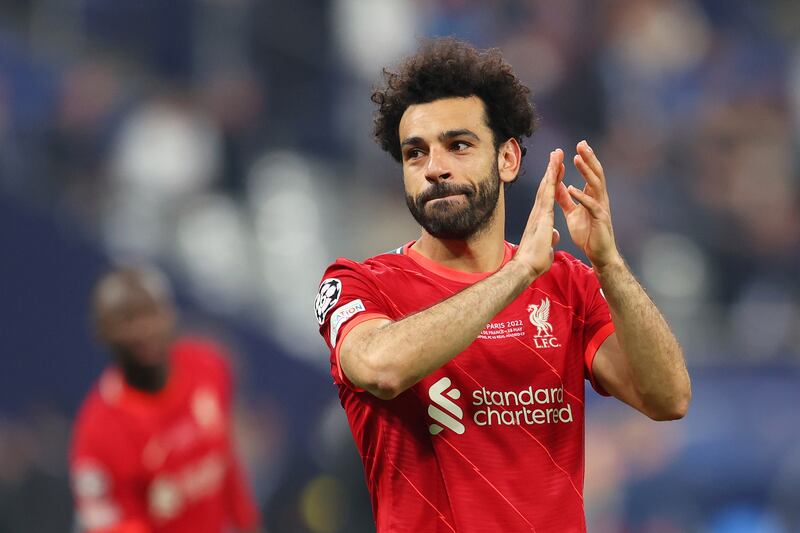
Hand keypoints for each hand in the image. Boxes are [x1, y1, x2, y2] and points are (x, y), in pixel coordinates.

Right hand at [513, 149, 564, 280]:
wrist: (526, 267)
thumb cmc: (534, 260)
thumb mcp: (547, 245)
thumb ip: (550, 236)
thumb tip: (554, 234)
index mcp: (541, 217)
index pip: (548, 195)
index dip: (553, 181)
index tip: (558, 169)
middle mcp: (538, 211)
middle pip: (546, 186)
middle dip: (552, 169)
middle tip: (557, 153)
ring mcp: (539, 212)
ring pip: (546, 185)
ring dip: (552, 169)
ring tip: (557, 153)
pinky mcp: (541, 215)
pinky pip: (548, 193)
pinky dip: (552, 180)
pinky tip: (555, 168)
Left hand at [556, 140, 620, 269]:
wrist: (599, 254)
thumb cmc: (588, 234)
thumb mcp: (573, 213)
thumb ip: (566, 199)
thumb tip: (559, 185)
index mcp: (592, 197)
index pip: (590, 174)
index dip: (585, 160)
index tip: (579, 146)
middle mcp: (599, 199)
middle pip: (595, 174)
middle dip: (589, 158)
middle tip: (582, 143)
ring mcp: (601, 208)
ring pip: (595, 185)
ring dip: (586, 171)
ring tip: (577, 159)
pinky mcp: (599, 219)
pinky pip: (591, 205)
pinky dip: (581, 196)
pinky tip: (573, 188)